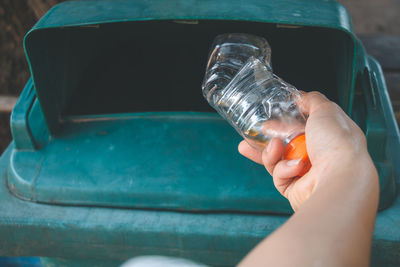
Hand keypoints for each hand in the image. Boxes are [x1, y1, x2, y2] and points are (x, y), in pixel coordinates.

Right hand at [238, 91, 372, 210]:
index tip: (271, 116)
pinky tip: (292, 167)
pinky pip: (279, 176)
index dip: (286, 121)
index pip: (303, 126)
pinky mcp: (296, 188)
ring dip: (271, 153)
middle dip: (267, 140)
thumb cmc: (337, 145)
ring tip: (274, 149)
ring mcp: (307, 173)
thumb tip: (302, 97)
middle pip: (286, 144)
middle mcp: (319, 155)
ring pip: (277, 160)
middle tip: (252, 135)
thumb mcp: (325, 110)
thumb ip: (312, 100)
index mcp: (329, 136)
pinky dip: (284, 169)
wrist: (337, 177)